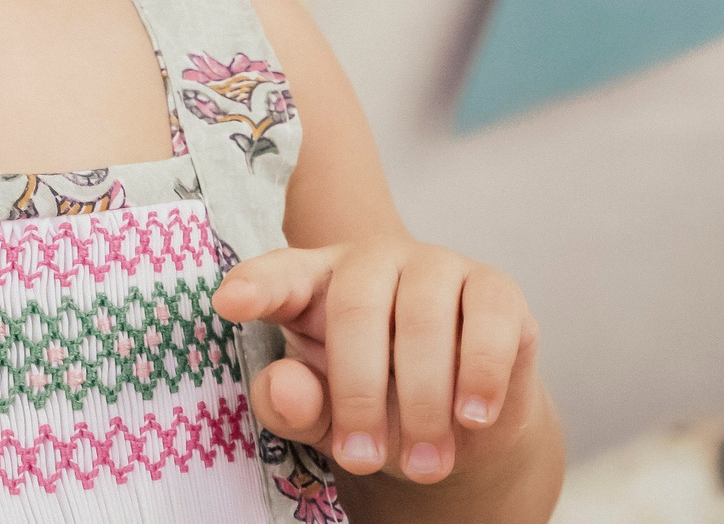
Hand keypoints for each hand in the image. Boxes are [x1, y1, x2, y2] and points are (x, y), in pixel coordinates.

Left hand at [212, 238, 540, 486]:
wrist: (462, 423)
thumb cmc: (376, 404)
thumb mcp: (321, 415)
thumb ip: (290, 402)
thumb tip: (287, 386)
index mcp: (313, 282)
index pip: (278, 276)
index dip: (256, 287)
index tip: (228, 305)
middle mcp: (372, 260)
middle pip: (356, 307)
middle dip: (358, 394)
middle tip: (362, 462)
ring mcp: (436, 266)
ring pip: (424, 318)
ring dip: (423, 402)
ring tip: (423, 464)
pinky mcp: (495, 289)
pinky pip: (488, 320)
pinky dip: (479, 374)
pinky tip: (472, 416)